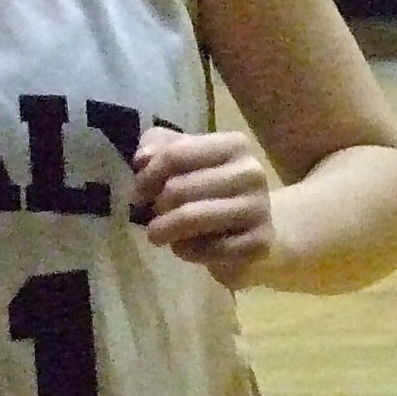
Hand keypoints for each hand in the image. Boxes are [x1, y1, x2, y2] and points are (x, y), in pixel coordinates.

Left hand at [132, 127, 273, 289]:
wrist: (254, 226)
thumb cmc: (210, 185)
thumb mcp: (184, 156)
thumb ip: (159, 147)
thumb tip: (142, 158)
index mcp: (233, 145)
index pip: (176, 154)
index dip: (148, 175)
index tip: (137, 192)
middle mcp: (251, 172)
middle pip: (179, 188)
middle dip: (156, 204)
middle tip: (152, 214)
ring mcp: (259, 208)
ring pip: (192, 218)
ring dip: (165, 228)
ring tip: (157, 234)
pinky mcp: (259, 243)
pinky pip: (209, 250)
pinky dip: (187, 251)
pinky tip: (184, 247)